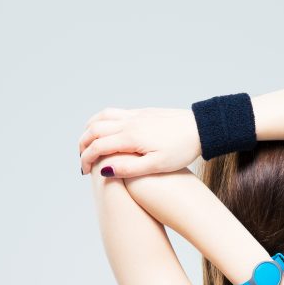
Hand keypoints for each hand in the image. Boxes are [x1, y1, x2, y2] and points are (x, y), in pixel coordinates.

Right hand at [78, 107, 200, 176]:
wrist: (201, 129)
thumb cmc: (182, 150)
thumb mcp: (157, 165)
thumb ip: (129, 169)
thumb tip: (104, 170)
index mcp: (131, 136)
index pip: (98, 146)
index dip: (86, 159)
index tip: (84, 172)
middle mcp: (130, 122)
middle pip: (94, 129)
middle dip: (83, 144)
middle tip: (82, 160)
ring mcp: (136, 114)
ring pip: (102, 116)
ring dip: (89, 129)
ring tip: (88, 144)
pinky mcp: (143, 112)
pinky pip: (114, 112)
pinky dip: (102, 121)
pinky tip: (107, 132)